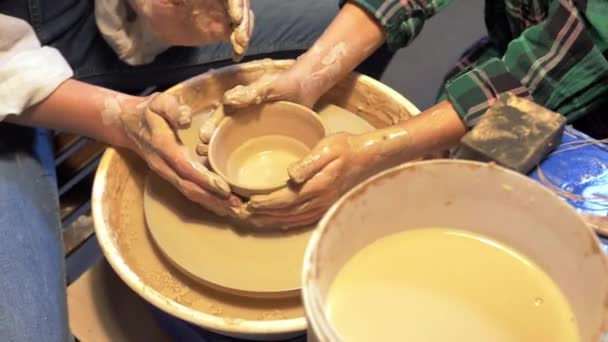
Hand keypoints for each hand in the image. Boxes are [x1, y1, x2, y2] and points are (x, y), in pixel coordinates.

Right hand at [118, 92, 243, 217]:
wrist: (127, 124)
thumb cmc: (149, 112)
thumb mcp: (160, 102)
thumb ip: (173, 109)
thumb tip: (186, 120)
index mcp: (163, 146)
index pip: (184, 167)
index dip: (204, 179)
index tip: (224, 188)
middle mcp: (163, 164)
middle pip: (189, 187)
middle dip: (213, 198)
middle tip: (237, 206)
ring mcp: (166, 173)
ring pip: (189, 193)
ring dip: (211, 203)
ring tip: (234, 210)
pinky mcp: (170, 176)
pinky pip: (188, 191)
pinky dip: (205, 201)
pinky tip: (222, 206)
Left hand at [128, 0, 253, 59]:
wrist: (152, 17)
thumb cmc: (157, 0)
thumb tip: (192, 0)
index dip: (236, 3)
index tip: (234, 18)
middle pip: (242, 5)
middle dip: (244, 20)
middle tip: (239, 37)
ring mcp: (224, 13)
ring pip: (243, 19)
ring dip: (245, 32)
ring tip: (239, 46)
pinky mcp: (222, 30)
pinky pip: (237, 35)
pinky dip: (240, 45)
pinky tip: (236, 54)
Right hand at [196, 60, 320, 155]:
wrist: (307, 88)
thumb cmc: (287, 83)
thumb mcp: (270, 86)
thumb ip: (251, 92)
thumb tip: (228, 100)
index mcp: (238, 102)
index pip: (220, 115)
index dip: (210, 127)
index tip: (203, 138)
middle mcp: (242, 117)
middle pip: (223, 132)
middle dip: (212, 144)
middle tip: (204, 155)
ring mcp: (252, 129)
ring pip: (234, 142)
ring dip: (224, 154)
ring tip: (216, 166)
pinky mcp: (264, 138)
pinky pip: (251, 149)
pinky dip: (244, 159)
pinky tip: (241, 171)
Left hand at [243, 132, 383, 228]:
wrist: (367, 157)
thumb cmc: (346, 148)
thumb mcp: (327, 148)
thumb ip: (308, 163)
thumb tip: (290, 175)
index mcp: (317, 186)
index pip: (284, 200)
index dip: (264, 204)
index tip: (247, 203)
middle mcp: (318, 201)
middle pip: (284, 214)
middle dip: (261, 215)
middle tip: (240, 213)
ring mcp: (322, 207)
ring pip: (290, 220)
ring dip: (270, 221)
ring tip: (251, 219)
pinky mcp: (324, 207)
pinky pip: (300, 220)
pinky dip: (284, 223)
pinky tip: (275, 222)